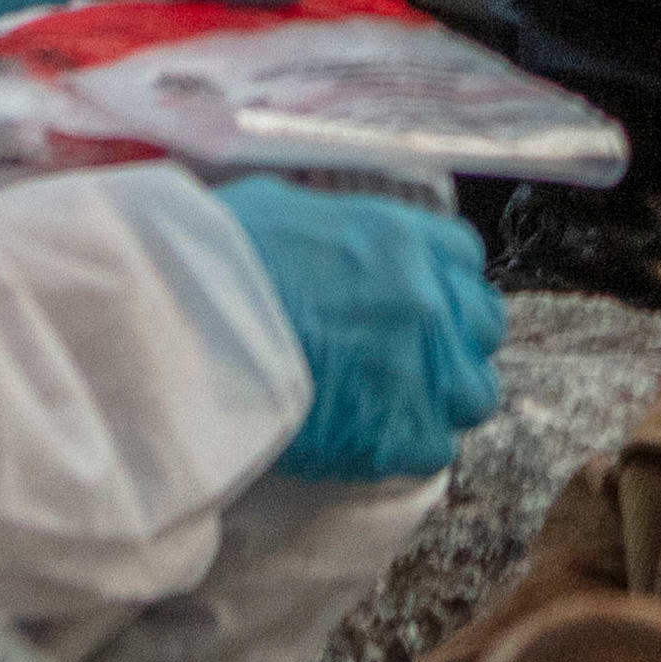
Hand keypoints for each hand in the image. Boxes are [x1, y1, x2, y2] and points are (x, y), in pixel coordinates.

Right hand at [211, 175, 506, 478]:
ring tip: (388, 410)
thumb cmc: (211, 262)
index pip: (462, 257)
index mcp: (399, 237)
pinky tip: (363, 442)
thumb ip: (327, 232)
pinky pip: (434, 449)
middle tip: (403, 362)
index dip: (439, 286)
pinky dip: (404, 450)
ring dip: (438, 401)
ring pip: (473, 394)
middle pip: (481, 326)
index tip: (414, 308)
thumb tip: (323, 245)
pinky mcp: (396, 433)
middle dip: (450, 343)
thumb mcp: (279, 211)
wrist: (179, 330)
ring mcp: (420, 366)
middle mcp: (426, 297)